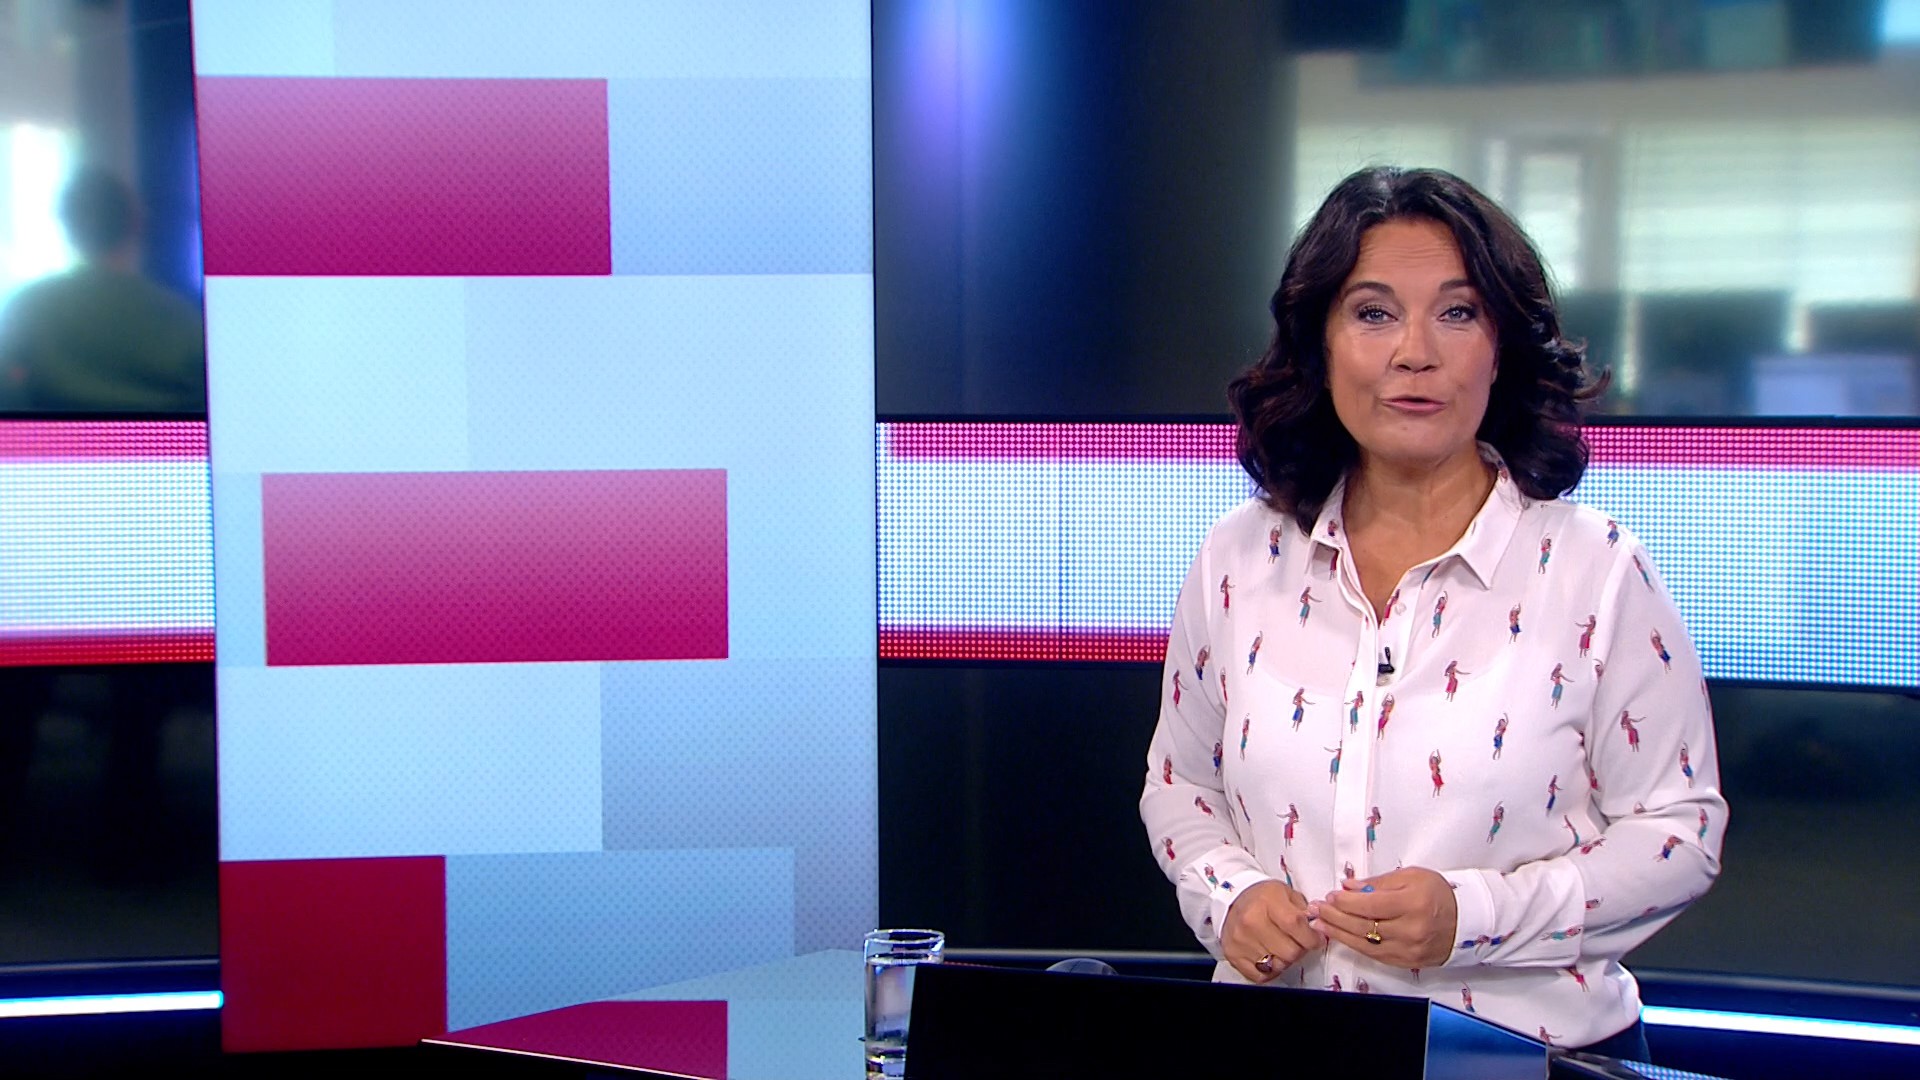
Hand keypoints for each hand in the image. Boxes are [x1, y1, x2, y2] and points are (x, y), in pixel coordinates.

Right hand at [1221, 880, 1324, 982]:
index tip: (1316, 939)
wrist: (1234, 900)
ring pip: (1277, 965)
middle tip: (1297, 942)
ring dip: (1284, 960)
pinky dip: (1269, 970)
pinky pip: (1260, 975)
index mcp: (1268, 901)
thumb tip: (1317, 929)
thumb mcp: (1286, 893)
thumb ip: (1304, 911)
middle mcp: (1251, 921)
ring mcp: (1241, 940)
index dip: (1312, 937)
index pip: (1296, 925)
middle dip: (1299, 949)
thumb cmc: (1263, 897)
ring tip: (1281, 947)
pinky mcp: (1234, 954)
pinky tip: (1270, 957)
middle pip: (1290, 951)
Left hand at [1309, 867, 1456, 970]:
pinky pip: (1375, 954)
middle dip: (1335, 917)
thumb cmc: (1438, 894)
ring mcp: (1409, 949)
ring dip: (1339, 933)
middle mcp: (1411, 930)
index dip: (1346, 901)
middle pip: (1364, 926)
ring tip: (1320, 923)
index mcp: (1413, 903)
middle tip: (1316, 909)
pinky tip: (1340, 936)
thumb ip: (1378, 882)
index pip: (1370, 905)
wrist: (1467, 921)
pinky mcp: (1407, 962)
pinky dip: (1354, 945)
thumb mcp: (1412, 876)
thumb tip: (1349, 886)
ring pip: (1365, 944)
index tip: (1331, 895)